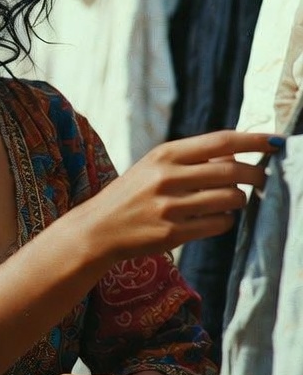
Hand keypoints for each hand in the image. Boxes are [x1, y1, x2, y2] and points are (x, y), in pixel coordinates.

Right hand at [86, 130, 278, 260]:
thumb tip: (237, 156)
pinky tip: (217, 219)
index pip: (221, 141)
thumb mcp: (154, 166)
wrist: (99, 229)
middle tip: (261, 178)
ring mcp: (170, 207)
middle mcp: (167, 177)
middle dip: (256, 175)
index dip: (253, 141)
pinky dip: (225, 221)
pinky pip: (218, 224)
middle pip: (232, 171)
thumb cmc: (133, 194)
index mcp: (165, 154)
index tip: (275, 142)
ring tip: (231, 201)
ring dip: (239, 201)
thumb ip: (191, 159)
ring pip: (230, 199)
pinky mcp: (172, 233)